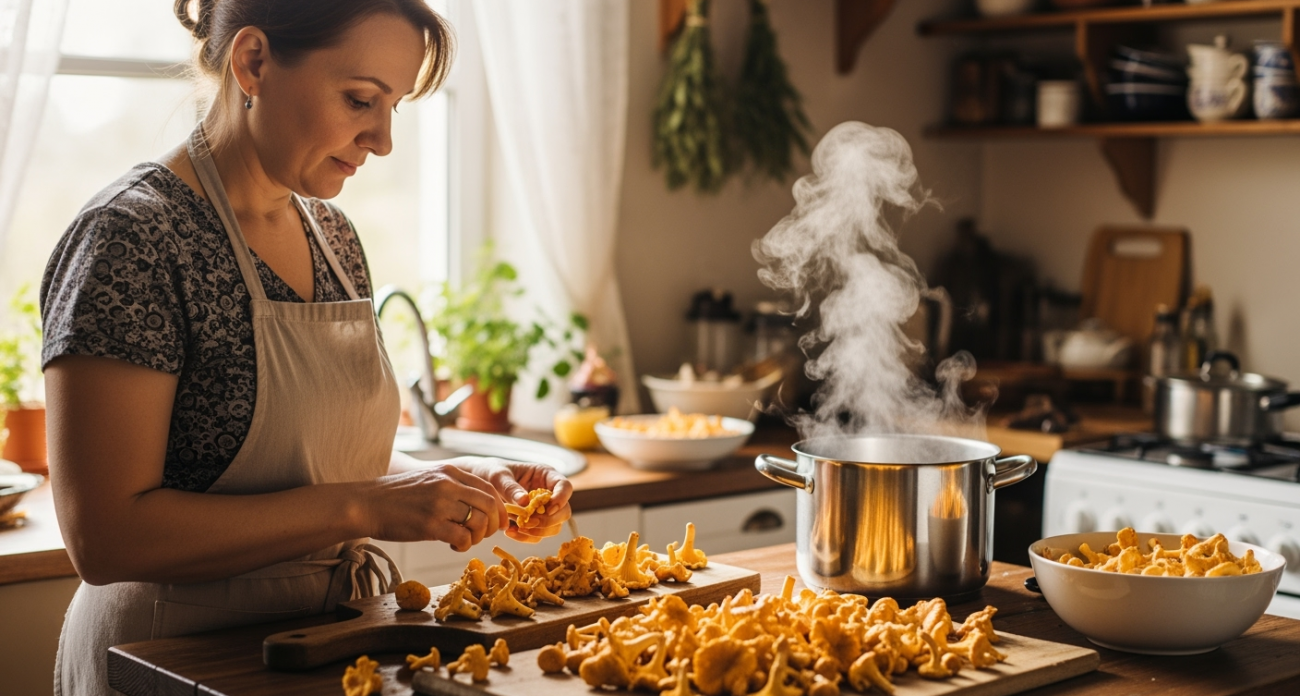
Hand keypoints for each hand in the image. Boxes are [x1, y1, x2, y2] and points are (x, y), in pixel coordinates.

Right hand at [364, 463, 505, 551]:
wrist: (366, 503)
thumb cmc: (397, 496)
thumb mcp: (429, 481)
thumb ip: (453, 488)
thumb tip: (480, 508)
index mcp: (449, 472)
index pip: (488, 488)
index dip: (499, 508)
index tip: (499, 523)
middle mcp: (448, 484)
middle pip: (489, 505)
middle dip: (493, 524)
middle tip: (484, 536)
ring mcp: (439, 504)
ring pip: (478, 522)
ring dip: (476, 537)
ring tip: (464, 540)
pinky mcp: (430, 524)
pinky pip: (462, 537)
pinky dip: (464, 545)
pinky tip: (453, 545)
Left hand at [454, 457, 572, 543]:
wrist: (479, 483)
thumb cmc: (491, 473)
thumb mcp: (498, 476)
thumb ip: (511, 487)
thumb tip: (525, 501)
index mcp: (545, 475)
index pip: (565, 486)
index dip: (561, 499)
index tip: (548, 508)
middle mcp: (548, 493)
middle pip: (564, 511)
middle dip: (549, 520)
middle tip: (528, 522)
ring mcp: (543, 509)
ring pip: (554, 527)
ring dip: (538, 531)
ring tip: (517, 528)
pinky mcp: (533, 522)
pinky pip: (538, 535)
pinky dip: (526, 537)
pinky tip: (510, 532)